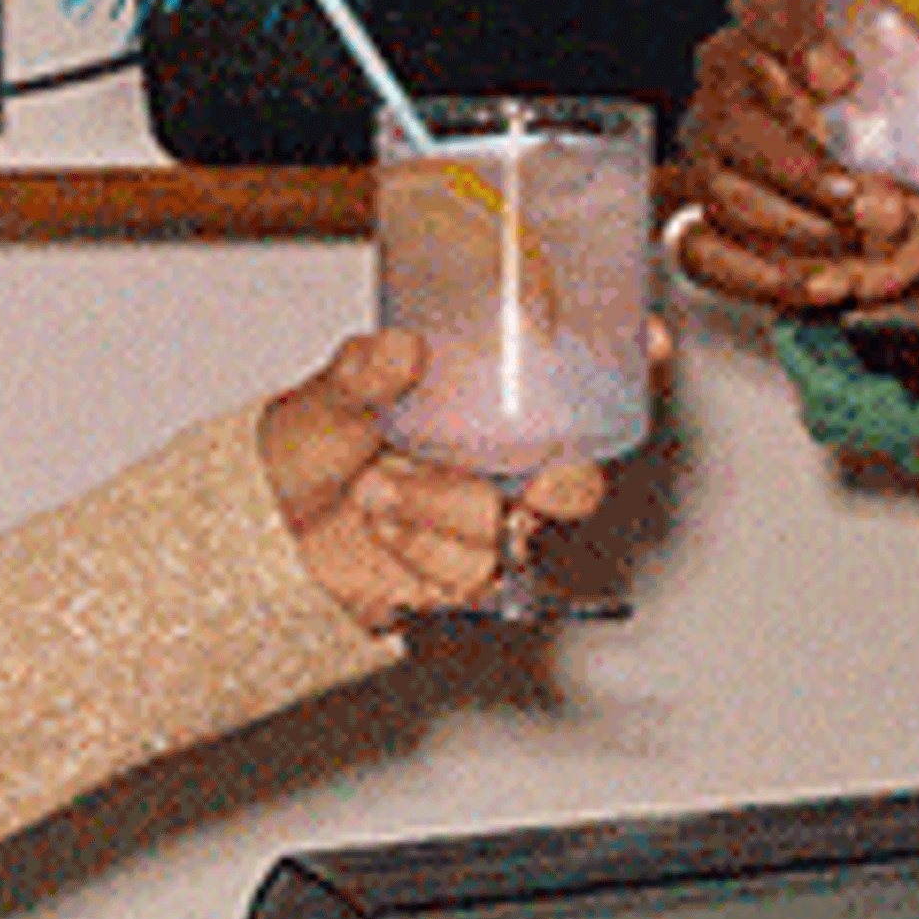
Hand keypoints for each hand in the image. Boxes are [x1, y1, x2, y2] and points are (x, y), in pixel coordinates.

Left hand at [258, 330, 614, 631]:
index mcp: (487, 402)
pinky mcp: (467, 576)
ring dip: (441, 510)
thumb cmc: (306, 449)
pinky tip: (388, 530)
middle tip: (525, 473)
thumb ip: (362, 370)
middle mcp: (501, 462)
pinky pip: (476, 574)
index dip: (628, 362)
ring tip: (381, 490)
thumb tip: (399, 348)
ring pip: (511, 526)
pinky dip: (423, 551)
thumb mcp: (328, 394)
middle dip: (557, 478)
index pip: (579, 380)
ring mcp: (487, 521)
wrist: (267, 535)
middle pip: (578, 477)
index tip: (650, 343)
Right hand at [672, 0, 918, 316]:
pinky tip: (823, 285)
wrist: (859, 164)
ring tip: (860, 241)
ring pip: (722, 184)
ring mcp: (710, 151)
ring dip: (795, 221)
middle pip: (736, 109)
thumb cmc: (899, 104)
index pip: (762, 5)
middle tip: (872, 196)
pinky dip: (762, 275)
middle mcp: (734, 81)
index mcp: (785, 23)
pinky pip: (704, 250)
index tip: (841, 77)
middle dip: (804, 162)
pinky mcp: (702, 219)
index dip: (791, 37)